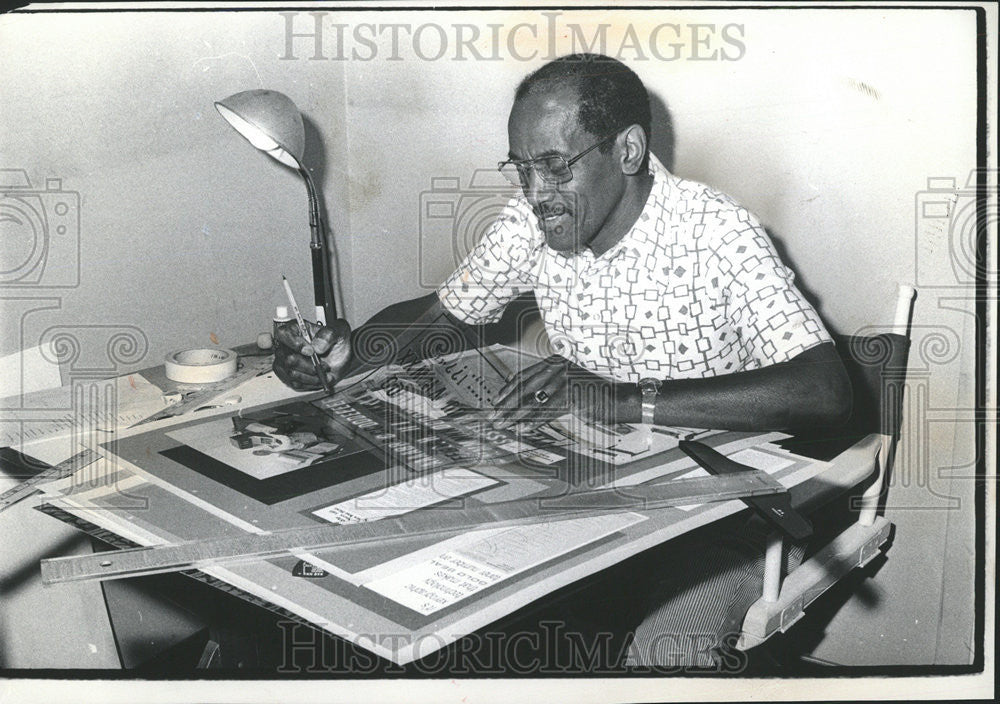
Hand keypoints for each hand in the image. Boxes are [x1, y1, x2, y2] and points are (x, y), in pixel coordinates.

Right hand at [273, 319, 351, 390]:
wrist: (341, 355)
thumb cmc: (336, 340)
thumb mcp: (338, 331)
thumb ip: (328, 335)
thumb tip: (316, 347)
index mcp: (295, 329)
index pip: (283, 334)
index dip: (295, 344)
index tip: (310, 351)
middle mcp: (287, 345)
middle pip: (287, 358)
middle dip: (309, 364)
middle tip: (323, 364)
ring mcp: (286, 361)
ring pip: (291, 373)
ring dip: (312, 374)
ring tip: (324, 369)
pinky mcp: (289, 375)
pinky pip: (296, 383)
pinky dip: (311, 382)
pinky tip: (320, 376)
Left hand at [489, 355, 620, 428]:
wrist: (619, 398)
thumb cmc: (593, 393)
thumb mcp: (568, 383)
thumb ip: (548, 385)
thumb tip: (525, 398)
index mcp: (555, 361)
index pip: (525, 375)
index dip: (509, 389)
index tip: (497, 401)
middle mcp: (558, 367)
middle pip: (525, 387)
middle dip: (507, 404)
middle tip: (494, 415)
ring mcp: (564, 380)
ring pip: (533, 400)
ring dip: (515, 414)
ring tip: (503, 424)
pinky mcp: (571, 395)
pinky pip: (547, 411)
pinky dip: (533, 421)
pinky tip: (522, 428)